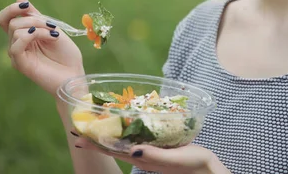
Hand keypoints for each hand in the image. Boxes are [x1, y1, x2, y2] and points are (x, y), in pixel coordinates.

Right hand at [0, 0, 84, 94]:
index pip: (5, 18)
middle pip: (11, 21)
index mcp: (23, 36)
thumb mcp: (52, 29)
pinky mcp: (20, 64)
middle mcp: (17, 44)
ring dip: (38, 27)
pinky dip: (32, 36)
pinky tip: (49, 37)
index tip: (27, 5)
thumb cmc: (66, 55)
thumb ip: (36, 17)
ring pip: (15, 29)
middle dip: (33, 18)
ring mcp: (17, 55)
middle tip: (51, 26)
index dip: (12, 8)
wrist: (75, 75)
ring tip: (54, 35)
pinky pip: (16, 45)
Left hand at [72, 135, 229, 173]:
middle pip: (115, 144)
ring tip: (101, 118)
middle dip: (98, 135)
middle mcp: (143, 155)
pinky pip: (140, 136)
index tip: (78, 136)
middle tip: (84, 123)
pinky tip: (130, 120)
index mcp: (143, 158)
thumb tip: (132, 150)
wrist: (208, 172)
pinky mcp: (160, 146)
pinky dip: (130, 128)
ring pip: (126, 140)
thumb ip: (154, 155)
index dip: (95, 143)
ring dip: (112, 130)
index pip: (113, 150)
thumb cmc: (193, 166)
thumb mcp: (174, 159)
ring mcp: (151, 151)